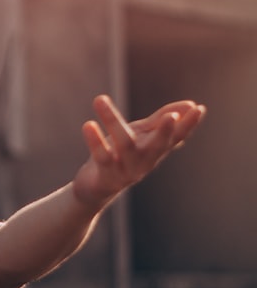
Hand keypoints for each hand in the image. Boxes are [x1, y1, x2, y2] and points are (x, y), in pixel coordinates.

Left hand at [72, 94, 205, 208]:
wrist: (94, 189)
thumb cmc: (120, 157)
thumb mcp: (140, 136)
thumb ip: (159, 121)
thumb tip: (190, 104)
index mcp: (155, 150)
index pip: (176, 137)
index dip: (188, 125)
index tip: (198, 108)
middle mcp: (144, 161)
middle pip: (157, 146)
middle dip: (165, 133)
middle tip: (171, 117)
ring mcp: (126, 171)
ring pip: (124, 145)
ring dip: (112, 121)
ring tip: (100, 99)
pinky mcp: (106, 177)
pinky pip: (102, 157)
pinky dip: (95, 141)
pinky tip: (88, 124)